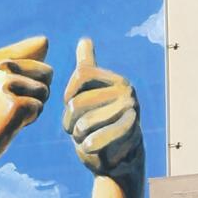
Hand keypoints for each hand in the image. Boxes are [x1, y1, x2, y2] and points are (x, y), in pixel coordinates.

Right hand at [0, 23, 51, 173]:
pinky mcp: (15, 103)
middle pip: (47, 71)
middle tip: (7, 104)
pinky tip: (8, 124)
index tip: (6, 87)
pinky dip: (29, 119)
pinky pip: (39, 108)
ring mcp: (7, 84)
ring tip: (6, 114)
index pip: (40, 46)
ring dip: (33, 106)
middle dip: (36, 90)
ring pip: (45, 91)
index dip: (31, 72)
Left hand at [62, 38, 141, 178]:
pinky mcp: (129, 134)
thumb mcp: (90, 94)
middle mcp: (126, 91)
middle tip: (77, 129)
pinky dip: (88, 146)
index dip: (68, 93)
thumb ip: (87, 68)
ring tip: (87, 137)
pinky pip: (97, 138)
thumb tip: (85, 40)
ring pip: (84, 122)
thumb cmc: (98, 123)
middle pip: (77, 102)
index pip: (81, 74)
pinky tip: (89, 147)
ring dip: (78, 136)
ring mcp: (130, 112)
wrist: (118, 158)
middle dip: (69, 121)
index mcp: (115, 79)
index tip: (70, 105)